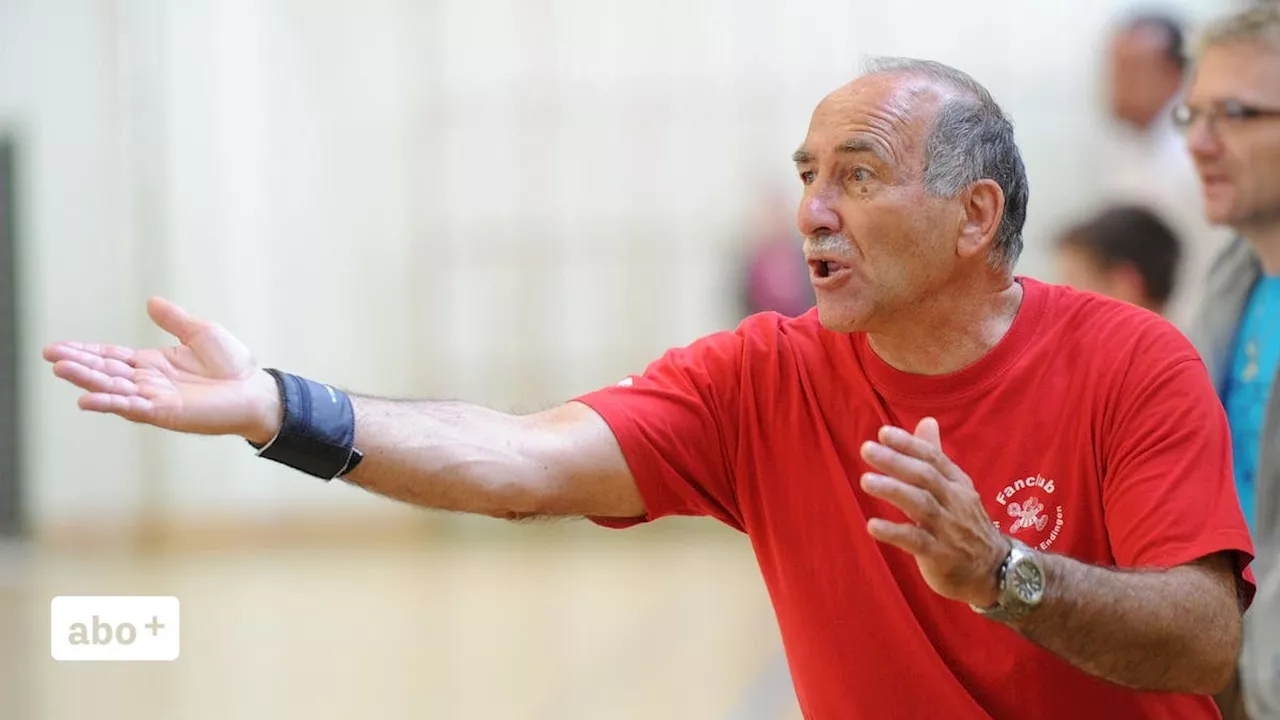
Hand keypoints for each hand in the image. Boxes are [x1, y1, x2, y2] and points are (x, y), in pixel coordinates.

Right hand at [43, 297, 281, 442]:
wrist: (256, 390)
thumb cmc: (233, 365)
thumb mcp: (201, 332)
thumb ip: (174, 320)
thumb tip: (151, 301)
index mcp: (153, 364)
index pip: (111, 357)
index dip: (86, 352)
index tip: (58, 347)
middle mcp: (149, 383)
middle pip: (106, 372)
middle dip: (78, 364)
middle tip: (49, 355)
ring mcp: (155, 399)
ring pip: (113, 389)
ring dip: (87, 381)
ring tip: (60, 369)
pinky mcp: (166, 413)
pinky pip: (133, 407)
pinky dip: (109, 404)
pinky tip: (87, 401)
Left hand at [859, 417, 1009, 607]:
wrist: (993, 569)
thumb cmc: (964, 522)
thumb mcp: (955, 486)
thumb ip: (935, 455)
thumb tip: (926, 420)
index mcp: (957, 483)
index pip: (933, 458)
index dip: (908, 444)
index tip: (882, 433)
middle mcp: (955, 502)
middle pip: (925, 477)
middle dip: (896, 462)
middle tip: (867, 450)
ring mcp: (949, 529)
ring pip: (922, 505)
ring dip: (893, 491)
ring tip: (866, 481)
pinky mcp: (940, 555)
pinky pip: (917, 541)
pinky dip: (894, 532)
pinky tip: (872, 525)